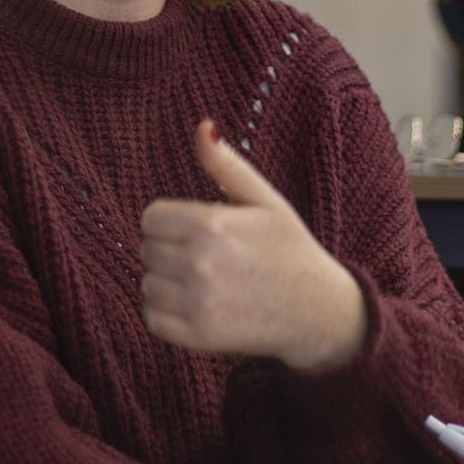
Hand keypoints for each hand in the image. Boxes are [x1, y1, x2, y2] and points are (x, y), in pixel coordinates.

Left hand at [139, 120, 366, 371]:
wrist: (317, 310)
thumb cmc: (289, 248)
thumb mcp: (265, 199)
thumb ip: (226, 164)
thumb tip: (202, 126)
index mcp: (212, 224)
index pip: (151, 217)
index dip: (170, 221)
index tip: (194, 228)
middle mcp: (200, 264)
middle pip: (146, 250)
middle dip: (169, 249)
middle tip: (204, 255)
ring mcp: (197, 303)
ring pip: (146, 284)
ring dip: (166, 282)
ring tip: (201, 281)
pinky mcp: (197, 336)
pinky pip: (152, 318)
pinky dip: (166, 313)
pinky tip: (195, 304)